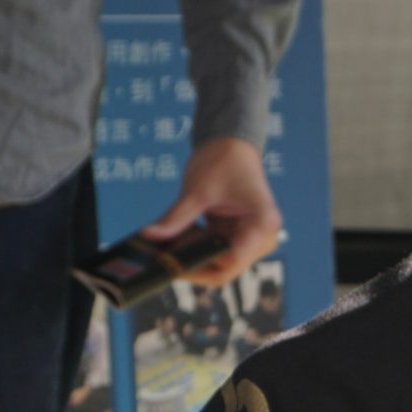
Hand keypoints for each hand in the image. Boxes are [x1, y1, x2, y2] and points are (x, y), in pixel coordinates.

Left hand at [142, 135, 280, 285]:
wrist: (233, 144)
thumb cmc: (223, 160)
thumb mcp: (197, 191)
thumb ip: (175, 219)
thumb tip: (149, 236)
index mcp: (262, 224)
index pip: (232, 259)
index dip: (200, 266)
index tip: (171, 264)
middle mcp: (262, 237)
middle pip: (225, 267)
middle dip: (193, 265)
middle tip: (161, 260)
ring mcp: (250, 239)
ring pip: (217, 263)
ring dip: (190, 256)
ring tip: (163, 245)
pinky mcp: (237, 237)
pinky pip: (213, 251)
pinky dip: (193, 247)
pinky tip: (173, 238)